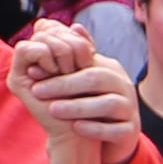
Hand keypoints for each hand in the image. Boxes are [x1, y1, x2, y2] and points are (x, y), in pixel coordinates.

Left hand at [9, 21, 145, 160]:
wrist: (112, 136)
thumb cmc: (91, 103)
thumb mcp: (83, 79)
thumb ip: (70, 59)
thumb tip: (61, 27)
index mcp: (111, 70)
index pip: (86, 62)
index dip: (60, 66)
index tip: (32, 73)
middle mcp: (124, 86)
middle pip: (97, 79)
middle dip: (64, 84)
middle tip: (37, 91)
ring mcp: (129, 109)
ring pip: (109, 104)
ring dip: (78, 106)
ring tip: (52, 110)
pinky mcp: (130, 131)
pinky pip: (116, 129)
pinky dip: (96, 128)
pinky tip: (75, 128)